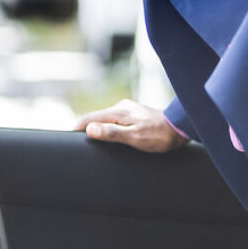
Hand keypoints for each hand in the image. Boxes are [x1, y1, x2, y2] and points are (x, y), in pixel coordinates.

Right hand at [74, 99, 188, 152]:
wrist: (181, 127)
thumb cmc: (158, 136)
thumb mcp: (134, 137)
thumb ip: (111, 133)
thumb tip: (89, 129)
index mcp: (118, 112)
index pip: (89, 119)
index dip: (76, 128)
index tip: (66, 138)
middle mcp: (122, 107)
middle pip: (96, 118)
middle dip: (85, 128)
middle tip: (75, 141)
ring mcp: (129, 109)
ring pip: (107, 118)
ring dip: (98, 127)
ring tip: (90, 139)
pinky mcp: (135, 114)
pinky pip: (116, 120)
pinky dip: (109, 127)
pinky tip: (111, 135)